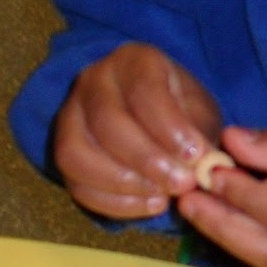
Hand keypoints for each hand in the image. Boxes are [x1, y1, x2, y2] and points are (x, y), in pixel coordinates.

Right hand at [53, 44, 221, 218]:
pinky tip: (149, 205)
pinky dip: (112, 202)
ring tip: (163, 197)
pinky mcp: (64, 153)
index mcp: (134, 61)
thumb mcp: (200, 112)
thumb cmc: (183, 112)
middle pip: (107, 122)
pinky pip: (75, 182)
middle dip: (147, 160)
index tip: (196, 155)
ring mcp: (70, 116)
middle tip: (182, 184)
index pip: (144, 91)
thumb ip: (199, 135)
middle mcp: (93, 82)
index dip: (169, 127)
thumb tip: (202, 166)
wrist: (159, 121)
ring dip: (122, 183)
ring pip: (77, 154)